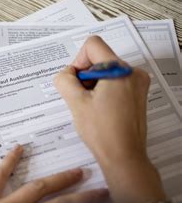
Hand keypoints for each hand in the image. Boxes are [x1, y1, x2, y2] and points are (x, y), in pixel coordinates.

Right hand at [53, 36, 165, 202]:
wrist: (123, 156)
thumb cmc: (103, 132)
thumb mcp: (75, 103)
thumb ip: (64, 80)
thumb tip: (65, 74)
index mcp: (120, 71)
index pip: (93, 45)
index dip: (78, 61)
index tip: (76, 82)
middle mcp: (132, 73)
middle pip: (99, 59)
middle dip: (84, 76)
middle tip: (81, 99)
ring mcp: (137, 84)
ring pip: (105, 71)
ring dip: (92, 85)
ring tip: (90, 107)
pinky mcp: (136, 94)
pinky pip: (114, 82)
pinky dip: (102, 91)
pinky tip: (98, 110)